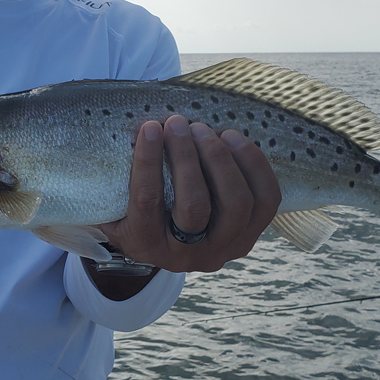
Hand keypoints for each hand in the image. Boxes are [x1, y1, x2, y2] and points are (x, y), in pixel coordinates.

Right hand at [99, 115, 280, 272]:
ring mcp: (224, 248)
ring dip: (221, 159)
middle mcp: (187, 256)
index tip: (148, 127)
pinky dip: (253, 165)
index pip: (147, 204)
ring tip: (204, 129)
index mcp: (145, 246)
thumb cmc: (134, 210)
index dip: (148, 163)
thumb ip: (113, 178)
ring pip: (236, 204)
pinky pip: (266, 200)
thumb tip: (120, 130)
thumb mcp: (113, 204)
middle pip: (195, 206)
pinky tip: (233, 140)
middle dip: (187, 158)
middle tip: (178, 123)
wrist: (168, 242)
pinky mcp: (251, 236)